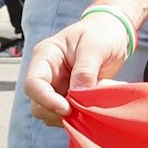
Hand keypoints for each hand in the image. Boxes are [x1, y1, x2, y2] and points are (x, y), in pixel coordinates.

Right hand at [22, 11, 132, 125]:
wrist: (113, 33)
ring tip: (99, 98)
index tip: (67, 109)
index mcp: (45, 57)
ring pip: (53, 113)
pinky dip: (84, 114)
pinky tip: (101, 102)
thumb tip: (77, 93)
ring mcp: (58, 86)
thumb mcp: (95, 45)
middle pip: (39, 104)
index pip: (33, 84)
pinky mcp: (70, 96)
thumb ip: (85, 69)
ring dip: (75, 115)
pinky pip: (70, 113)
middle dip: (60, 112)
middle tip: (88, 107)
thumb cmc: (101, 33)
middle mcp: (47, 74)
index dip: (46, 100)